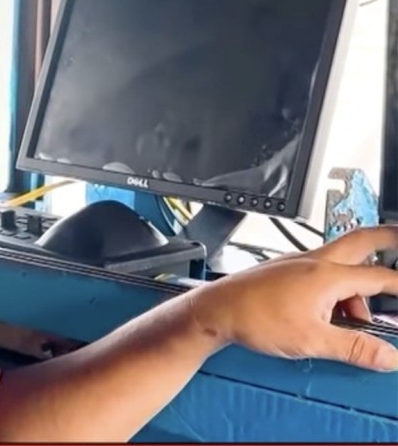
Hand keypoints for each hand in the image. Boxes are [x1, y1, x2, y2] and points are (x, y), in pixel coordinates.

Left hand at [185, 225, 397, 371]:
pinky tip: (329, 315)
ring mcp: (298, 264)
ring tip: (357, 320)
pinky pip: (322, 273)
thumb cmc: (253, 318)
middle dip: (390, 238)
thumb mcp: (312, 340)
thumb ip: (355, 348)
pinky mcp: (285, 272)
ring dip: (357, 286)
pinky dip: (336, 289)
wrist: (214, 310)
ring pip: (342, 265)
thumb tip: (388, 357)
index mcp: (328, 275)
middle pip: (362, 241)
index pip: (381, 278)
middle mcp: (314, 261)